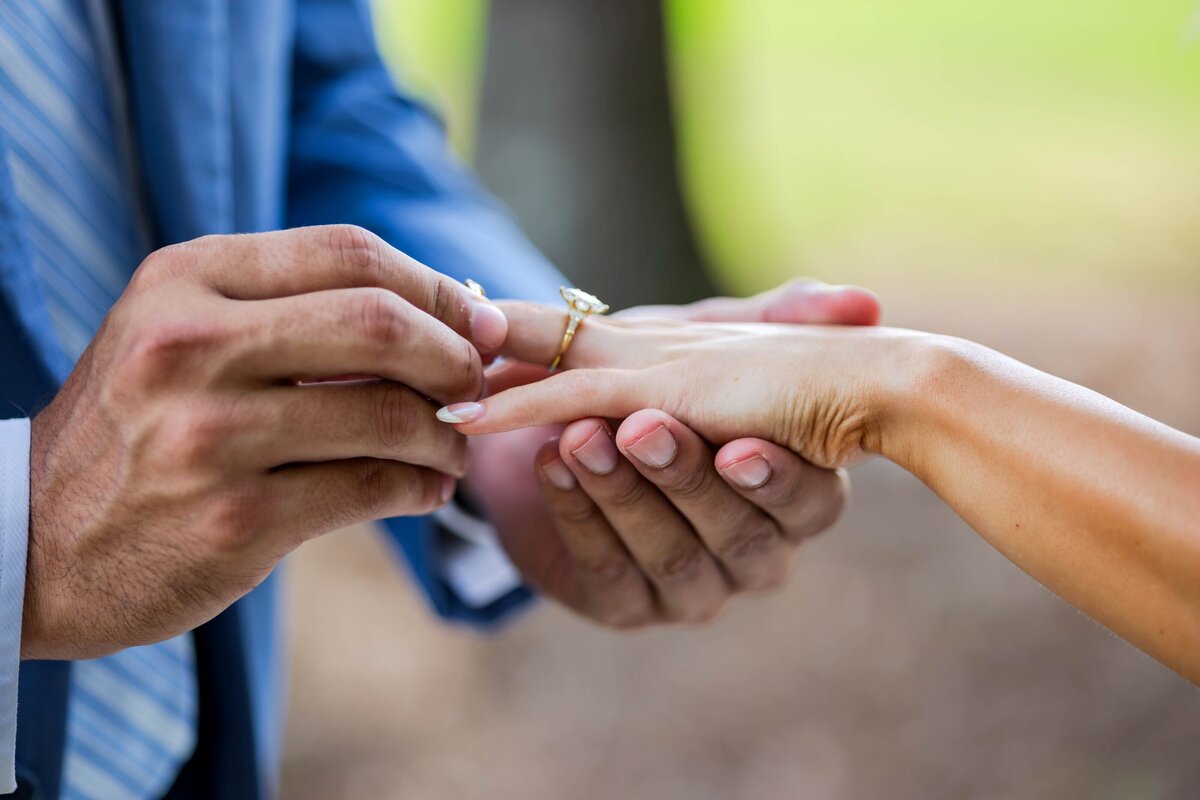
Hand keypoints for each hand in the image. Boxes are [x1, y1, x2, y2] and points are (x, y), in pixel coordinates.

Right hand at [25, 225, 504, 658]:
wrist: (33, 540)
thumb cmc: (137, 428)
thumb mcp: (181, 334)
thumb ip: (290, 310)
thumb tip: (448, 311)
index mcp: (184, 280)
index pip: (349, 252)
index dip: (435, 285)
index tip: (476, 319)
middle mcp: (189, 345)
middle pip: (380, 322)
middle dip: (454, 355)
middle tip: (475, 384)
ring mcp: (209, 435)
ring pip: (388, 413)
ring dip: (446, 433)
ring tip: (454, 447)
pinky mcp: (234, 520)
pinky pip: (371, 488)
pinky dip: (420, 487)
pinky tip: (425, 490)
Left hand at [463, 281, 879, 627]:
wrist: (559, 425)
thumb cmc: (660, 379)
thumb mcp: (711, 341)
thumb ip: (773, 321)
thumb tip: (861, 303)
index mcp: (795, 494)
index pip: (810, 500)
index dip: (775, 479)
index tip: (738, 445)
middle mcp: (756, 554)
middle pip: (738, 534)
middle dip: (684, 478)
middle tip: (640, 426)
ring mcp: (694, 589)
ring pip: (670, 556)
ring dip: (622, 492)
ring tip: (579, 436)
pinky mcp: (625, 606)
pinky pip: (606, 571)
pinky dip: (577, 513)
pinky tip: (551, 463)